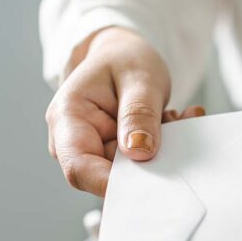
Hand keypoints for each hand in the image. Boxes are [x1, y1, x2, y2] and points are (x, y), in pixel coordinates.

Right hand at [45, 26, 203, 195]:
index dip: (112, 185)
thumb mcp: (139, 77)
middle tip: (173, 127)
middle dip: (149, 161)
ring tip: (171, 117)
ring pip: (133, 171)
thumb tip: (139, 152)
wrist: (121, 55)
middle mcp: (75, 141)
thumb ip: (139, 114)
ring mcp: (95, 150)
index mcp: (68, 118)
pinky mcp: (115, 155)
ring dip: (160, 150)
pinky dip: (164, 146)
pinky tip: (171, 120)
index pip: (80, 169)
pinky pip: (142, 163)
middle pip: (110, 175)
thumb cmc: (123, 59)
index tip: (149, 186)